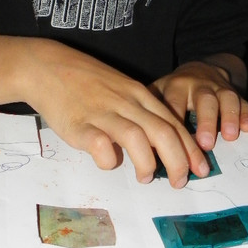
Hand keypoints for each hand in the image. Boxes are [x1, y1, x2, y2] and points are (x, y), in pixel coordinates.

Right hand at [20, 39, 210, 188]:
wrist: (47, 66)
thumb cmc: (85, 80)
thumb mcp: (120, 89)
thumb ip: (139, 111)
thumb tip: (158, 143)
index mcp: (138, 94)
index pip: (173, 123)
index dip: (190, 149)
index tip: (200, 168)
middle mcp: (126, 102)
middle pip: (163, 132)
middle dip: (179, 161)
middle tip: (181, 182)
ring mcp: (102, 113)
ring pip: (137, 138)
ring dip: (148, 163)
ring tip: (147, 177)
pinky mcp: (79, 125)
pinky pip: (101, 146)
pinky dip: (109, 160)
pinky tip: (109, 163)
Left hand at [150, 59, 247, 151]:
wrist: (201, 70)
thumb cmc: (174, 91)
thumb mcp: (158, 93)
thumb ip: (148, 113)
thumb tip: (135, 141)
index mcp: (176, 87)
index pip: (174, 104)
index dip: (174, 123)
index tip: (172, 144)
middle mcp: (198, 85)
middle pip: (203, 100)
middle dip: (206, 121)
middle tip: (206, 144)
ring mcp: (219, 88)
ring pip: (226, 98)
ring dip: (228, 117)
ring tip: (230, 137)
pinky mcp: (235, 93)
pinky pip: (243, 101)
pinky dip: (246, 114)